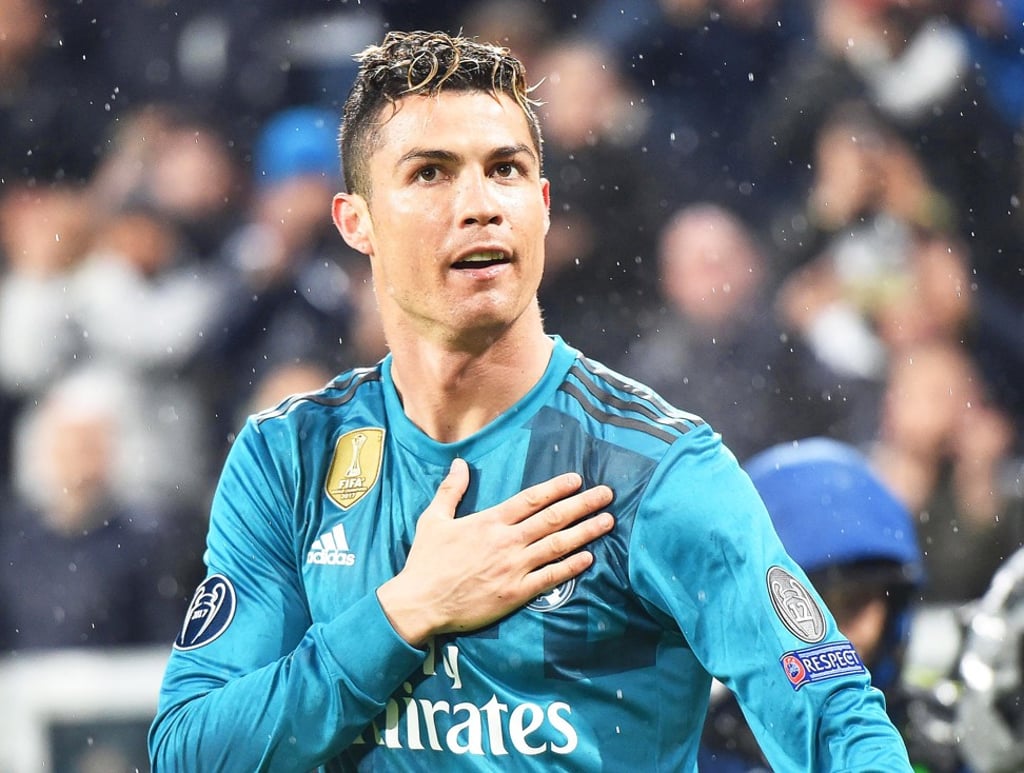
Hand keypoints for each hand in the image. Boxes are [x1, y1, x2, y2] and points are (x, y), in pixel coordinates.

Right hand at [377, 458, 614, 646]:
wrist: (420, 603)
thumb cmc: (425, 561)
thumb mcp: (433, 519)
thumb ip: (450, 490)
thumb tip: (459, 463)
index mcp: (489, 521)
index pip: (531, 499)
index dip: (556, 488)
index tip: (577, 479)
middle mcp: (507, 541)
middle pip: (553, 518)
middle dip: (582, 504)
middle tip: (607, 494)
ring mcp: (514, 568)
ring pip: (558, 545)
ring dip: (586, 532)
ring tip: (607, 520)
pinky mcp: (516, 593)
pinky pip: (551, 578)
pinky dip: (571, 567)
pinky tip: (589, 558)